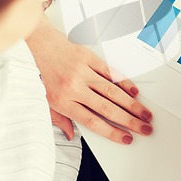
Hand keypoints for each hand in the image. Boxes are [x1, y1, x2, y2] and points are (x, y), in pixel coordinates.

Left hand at [26, 16, 152, 144]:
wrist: (36, 42)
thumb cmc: (39, 70)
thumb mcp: (43, 101)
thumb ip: (58, 119)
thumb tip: (70, 134)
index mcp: (62, 101)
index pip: (92, 121)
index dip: (112, 132)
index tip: (126, 138)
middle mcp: (74, 87)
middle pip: (107, 108)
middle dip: (129, 121)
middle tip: (144, 128)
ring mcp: (83, 72)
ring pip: (112, 91)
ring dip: (131, 104)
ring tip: (144, 113)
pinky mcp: (89, 58)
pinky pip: (110, 72)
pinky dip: (124, 82)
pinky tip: (134, 91)